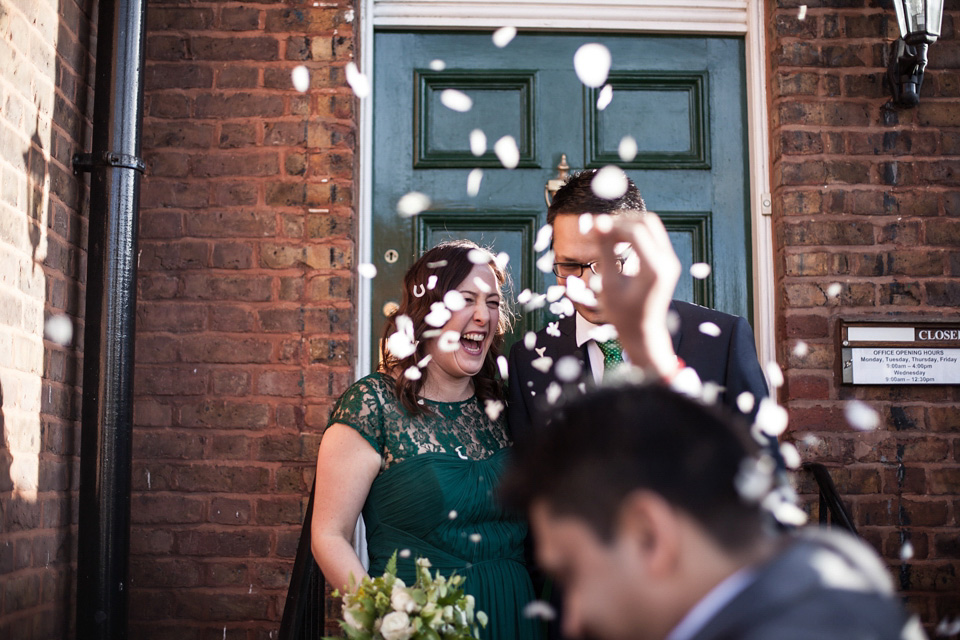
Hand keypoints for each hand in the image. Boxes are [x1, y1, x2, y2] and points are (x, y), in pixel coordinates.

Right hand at [595, 212, 681, 378]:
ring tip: (606, 234)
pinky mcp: (667, 261)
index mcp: (654, 268)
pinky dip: (634, 234)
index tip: (592, 228)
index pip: (635, 231)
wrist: (643, 332)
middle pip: (647, 222)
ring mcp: (670, 260)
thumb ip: (605, 252)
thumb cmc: (622, 314)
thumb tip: (597, 223)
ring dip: (628, 225)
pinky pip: (652, 236)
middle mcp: (667, 261)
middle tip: (599, 228)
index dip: (612, 225)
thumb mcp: (609, 284)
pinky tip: (617, 241)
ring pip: (651, 226)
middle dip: (622, 221)